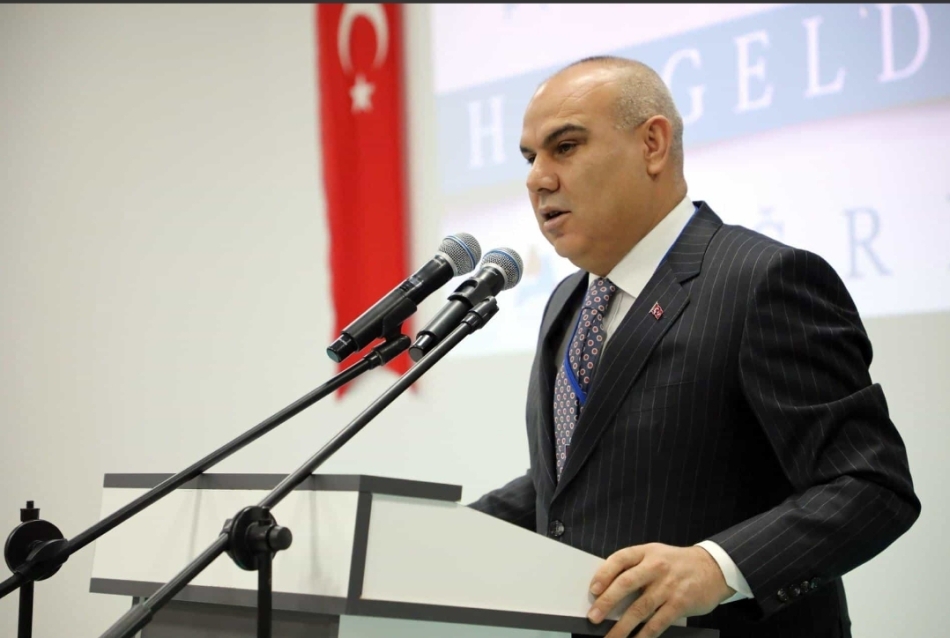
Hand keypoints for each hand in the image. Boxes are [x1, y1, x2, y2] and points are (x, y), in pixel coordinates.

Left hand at [587, 543, 734, 637]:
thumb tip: (608, 590)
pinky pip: (657, 623)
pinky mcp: (679, 604)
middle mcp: (656, 567)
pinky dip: (644, 635)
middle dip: (606, 602)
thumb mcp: (656, 554)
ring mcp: (668, 586)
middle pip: (626, 584)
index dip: (603, 574)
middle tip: (593, 617)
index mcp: (646, 552)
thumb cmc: (678, 563)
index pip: (620, 560)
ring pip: (640, 608)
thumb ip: (636, 567)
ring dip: (622, 626)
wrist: (714, 568)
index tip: (592, 589)